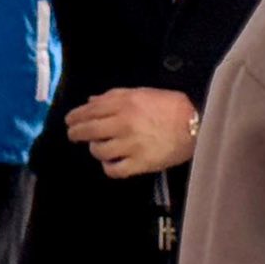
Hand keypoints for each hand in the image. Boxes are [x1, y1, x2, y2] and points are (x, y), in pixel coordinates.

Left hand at [64, 88, 198, 178]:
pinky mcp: (139, 164)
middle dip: (76, 133)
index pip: (90, 111)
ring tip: (99, 147)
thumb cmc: (169, 106)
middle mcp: (123, 124)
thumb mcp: (142, 93)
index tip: (69, 120)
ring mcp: (130, 145)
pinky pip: (114, 170)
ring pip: (98, 151)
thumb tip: (91, 102)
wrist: (195, 125)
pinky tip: (111, 162)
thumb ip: (114, 96)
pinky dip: (109, 167)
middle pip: (89, 131)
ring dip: (95, 149)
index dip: (76, 116)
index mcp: (124, 104)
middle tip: (73, 135)